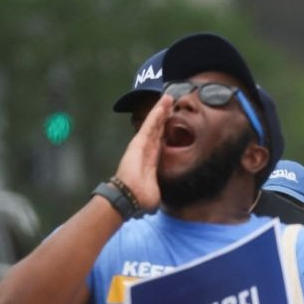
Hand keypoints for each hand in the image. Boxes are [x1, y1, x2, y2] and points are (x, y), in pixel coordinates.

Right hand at [113, 94, 171, 210]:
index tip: (172, 122)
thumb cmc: (141, 198)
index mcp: (151, 162)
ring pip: (154, 124)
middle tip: (171, 104)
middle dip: (164, 117)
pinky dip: (157, 113)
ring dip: (161, 110)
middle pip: (158, 130)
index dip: (166, 132)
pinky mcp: (139, 141)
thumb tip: (156, 206)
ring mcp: (142, 145)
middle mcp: (146, 151)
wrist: (130, 197)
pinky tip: (163, 103)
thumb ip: (156, 193)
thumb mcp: (155, 194)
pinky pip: (150, 124)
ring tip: (169, 98)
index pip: (160, 143)